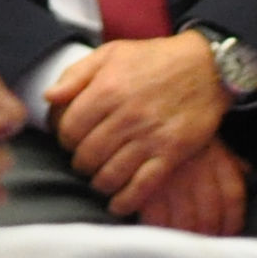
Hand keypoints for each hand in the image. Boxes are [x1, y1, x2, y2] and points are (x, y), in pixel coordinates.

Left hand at [45, 34, 231, 212]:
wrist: (207, 67)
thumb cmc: (155, 59)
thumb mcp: (111, 53)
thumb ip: (75, 74)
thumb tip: (49, 98)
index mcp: (107, 90)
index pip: (69, 129)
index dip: (64, 139)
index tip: (70, 141)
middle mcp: (126, 116)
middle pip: (87, 156)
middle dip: (80, 164)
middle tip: (85, 162)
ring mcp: (150, 137)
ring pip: (110, 175)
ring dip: (99, 183)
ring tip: (100, 180)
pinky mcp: (171, 153)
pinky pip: (142, 186)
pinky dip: (125, 201)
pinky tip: (117, 204)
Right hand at [132, 136, 247, 237]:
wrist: (150, 108)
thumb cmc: (182, 129)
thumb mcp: (210, 136)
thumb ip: (230, 156)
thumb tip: (247, 170)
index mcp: (217, 159)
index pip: (233, 197)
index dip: (233, 221)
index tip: (228, 232)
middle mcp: (198, 172)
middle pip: (210, 216)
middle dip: (209, 234)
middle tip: (205, 240)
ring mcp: (173, 181)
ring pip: (186, 222)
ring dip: (188, 237)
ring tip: (186, 240)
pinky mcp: (147, 187)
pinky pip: (157, 219)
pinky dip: (161, 230)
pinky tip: (162, 231)